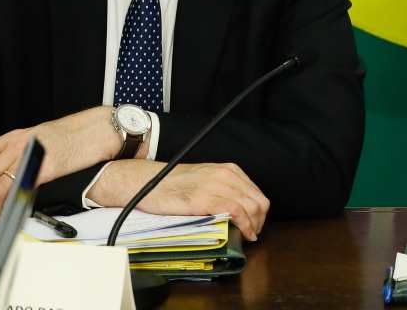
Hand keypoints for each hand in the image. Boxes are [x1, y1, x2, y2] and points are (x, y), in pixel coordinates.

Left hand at [0, 106, 123, 222]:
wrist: (100, 128)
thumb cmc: (78, 134)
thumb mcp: (44, 138)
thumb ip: (25, 151)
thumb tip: (14, 170)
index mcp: (16, 136)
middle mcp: (18, 144)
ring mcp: (29, 155)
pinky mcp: (42, 168)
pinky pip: (15, 190)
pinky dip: (7, 206)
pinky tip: (9, 214)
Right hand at [86, 160, 269, 240]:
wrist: (146, 183)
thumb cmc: (173, 184)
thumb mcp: (205, 180)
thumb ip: (223, 190)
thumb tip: (240, 209)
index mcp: (228, 170)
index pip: (256, 193)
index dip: (260, 212)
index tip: (256, 224)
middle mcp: (226, 175)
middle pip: (258, 201)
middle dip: (260, 221)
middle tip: (253, 234)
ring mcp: (216, 186)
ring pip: (251, 207)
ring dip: (254, 226)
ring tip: (248, 236)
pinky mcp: (205, 199)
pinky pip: (237, 212)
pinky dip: (245, 226)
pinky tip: (243, 234)